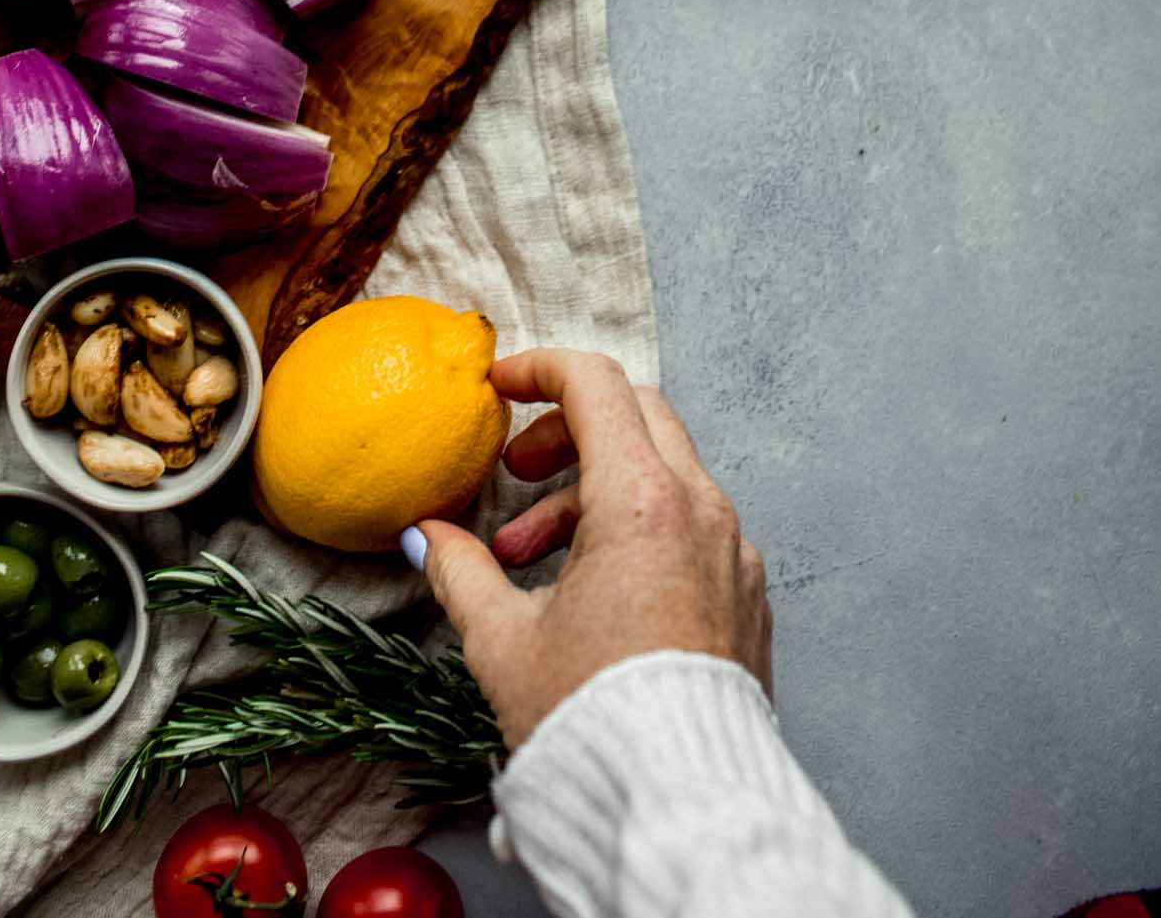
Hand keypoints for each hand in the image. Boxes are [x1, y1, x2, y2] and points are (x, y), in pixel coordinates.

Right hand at [414, 348, 771, 750]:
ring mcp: (734, 552)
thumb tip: (425, 536)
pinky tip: (590, 589)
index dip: (538, 368)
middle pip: (637, 414)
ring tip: (527, 554)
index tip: (499, 385)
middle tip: (517, 469)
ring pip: (664, 475)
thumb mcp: (502, 641)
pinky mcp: (747, 595)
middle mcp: (701, 510)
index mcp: (642, 499)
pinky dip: (638, 529)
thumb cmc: (594, 720)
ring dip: (592, 493)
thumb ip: (460, 570)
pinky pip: (692, 528)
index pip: (595, 383)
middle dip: (568, 429)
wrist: (679, 805)